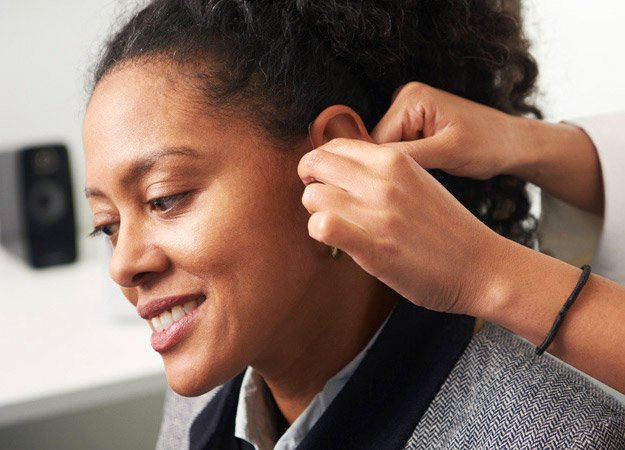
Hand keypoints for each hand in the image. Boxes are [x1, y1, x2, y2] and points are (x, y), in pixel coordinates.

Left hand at [297, 137, 504, 313]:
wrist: (481, 266)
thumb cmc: (447, 228)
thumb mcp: (418, 181)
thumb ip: (383, 171)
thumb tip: (342, 169)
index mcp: (395, 160)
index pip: (334, 146)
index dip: (321, 164)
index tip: (327, 181)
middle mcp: (383, 180)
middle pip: (315, 164)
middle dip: (311, 182)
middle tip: (323, 202)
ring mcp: (377, 213)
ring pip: (312, 196)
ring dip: (316, 212)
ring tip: (336, 224)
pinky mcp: (373, 247)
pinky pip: (321, 227)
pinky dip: (319, 233)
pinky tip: (336, 241)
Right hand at [372, 82, 522, 179]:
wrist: (510, 144)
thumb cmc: (488, 144)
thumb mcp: (447, 151)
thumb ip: (407, 154)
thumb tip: (372, 164)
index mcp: (411, 98)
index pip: (375, 138)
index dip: (382, 165)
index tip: (395, 185)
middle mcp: (405, 99)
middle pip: (377, 143)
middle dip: (392, 165)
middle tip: (415, 181)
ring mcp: (409, 112)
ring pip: (386, 150)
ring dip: (400, 166)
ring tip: (426, 172)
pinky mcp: (414, 126)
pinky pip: (397, 150)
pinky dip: (407, 164)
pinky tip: (424, 169)